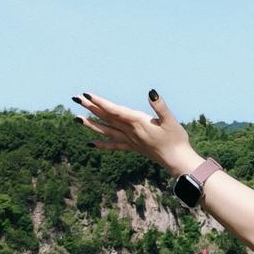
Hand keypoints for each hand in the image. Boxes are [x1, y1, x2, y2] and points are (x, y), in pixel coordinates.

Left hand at [72, 90, 201, 176]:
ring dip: (91, 124)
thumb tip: (151, 92)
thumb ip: (160, 106)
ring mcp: (130, 140)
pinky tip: (90, 144)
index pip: (115, 110)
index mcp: (138, 122)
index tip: (87, 95)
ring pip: (107, 131)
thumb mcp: (171, 120)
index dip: (100, 102)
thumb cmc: (176, 139)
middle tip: (76, 99)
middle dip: (91, 108)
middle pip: (107, 118)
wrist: (177, 160)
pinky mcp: (133, 147)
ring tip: (76, 118)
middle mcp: (130, 131)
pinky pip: (114, 146)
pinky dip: (102, 144)